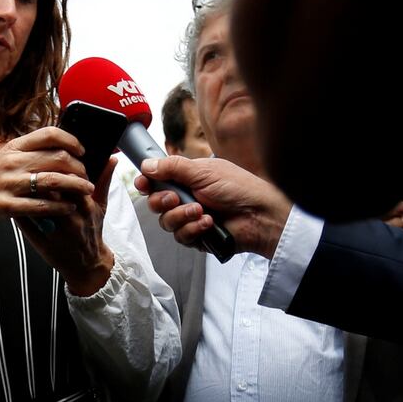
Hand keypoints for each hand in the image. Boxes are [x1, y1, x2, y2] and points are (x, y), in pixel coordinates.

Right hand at [0, 127, 93, 234]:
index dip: (71, 141)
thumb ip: (27, 154)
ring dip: (76, 186)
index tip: (82, 151)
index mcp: (13, 147)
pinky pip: (41, 205)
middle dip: (79, 167)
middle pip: (57, 158)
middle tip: (87, 176)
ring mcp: (7, 183)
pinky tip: (69, 208)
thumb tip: (58, 148)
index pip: (49, 134)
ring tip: (87, 190)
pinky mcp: (5, 205)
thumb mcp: (3, 160)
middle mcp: (11, 162)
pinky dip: (60, 207)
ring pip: (53, 180)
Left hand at [15, 157, 115, 295]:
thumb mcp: (101, 207)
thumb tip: (111, 158)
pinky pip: (24, 222)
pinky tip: (13, 198)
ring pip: (35, 205)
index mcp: (85, 206)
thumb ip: (104, 181)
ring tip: (19, 179)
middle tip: (29, 165)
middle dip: (39, 177)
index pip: (69, 180)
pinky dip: (17, 208)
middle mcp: (71, 219)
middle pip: (50, 191)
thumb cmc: (91, 231)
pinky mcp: (38, 241)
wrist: (86, 265)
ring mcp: (54, 232)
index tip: (49, 158)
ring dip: (26, 191)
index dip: (57, 167)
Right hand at [136, 156, 291, 257]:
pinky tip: (208, 223)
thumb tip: (146, 165)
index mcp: (187, 178)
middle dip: (162, 201)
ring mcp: (190, 218)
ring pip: (165, 222)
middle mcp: (186, 198)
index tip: (142, 184)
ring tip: (201, 211)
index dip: (147, 182)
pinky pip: (180, 236)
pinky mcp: (196, 236)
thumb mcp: (203, 171)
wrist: (259, 215)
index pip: (157, 180)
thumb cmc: (238, 188)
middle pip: (155, 203)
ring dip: (181, 216)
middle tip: (174, 198)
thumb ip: (172, 167)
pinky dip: (193, 229)